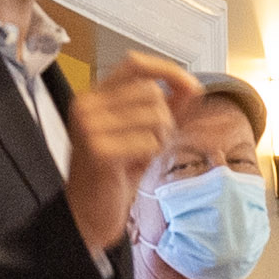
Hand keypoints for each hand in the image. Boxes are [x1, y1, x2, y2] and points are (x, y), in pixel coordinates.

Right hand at [62, 52, 194, 259]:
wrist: (87, 213)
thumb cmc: (113, 174)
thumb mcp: (140, 133)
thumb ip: (164, 107)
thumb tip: (192, 87)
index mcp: (93, 97)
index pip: (135, 64)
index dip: (167, 70)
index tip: (190, 87)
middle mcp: (86, 106)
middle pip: (152, 93)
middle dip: (165, 120)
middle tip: (150, 145)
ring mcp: (89, 127)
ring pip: (156, 117)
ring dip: (159, 140)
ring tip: (139, 157)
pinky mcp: (99, 150)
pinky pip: (150, 142)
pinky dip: (150, 156)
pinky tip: (132, 168)